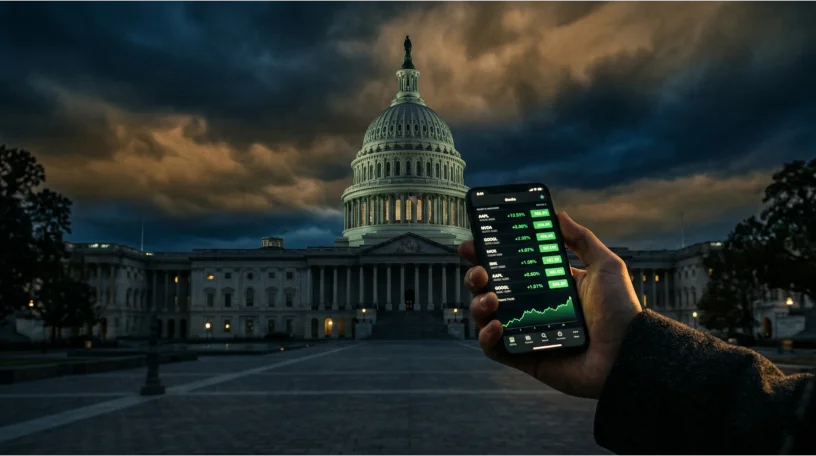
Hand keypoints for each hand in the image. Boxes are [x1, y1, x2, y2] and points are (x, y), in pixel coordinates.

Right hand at [459, 211, 641, 398]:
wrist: (628, 354)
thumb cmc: (620, 311)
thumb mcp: (605, 266)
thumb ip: (582, 239)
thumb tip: (559, 214)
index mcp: (547, 286)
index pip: (510, 268)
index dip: (488, 256)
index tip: (473, 244)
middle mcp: (532, 308)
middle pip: (490, 289)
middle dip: (476, 277)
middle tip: (479, 270)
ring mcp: (525, 333)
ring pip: (485, 317)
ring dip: (478, 304)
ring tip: (490, 298)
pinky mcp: (524, 357)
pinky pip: (494, 349)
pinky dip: (487, 337)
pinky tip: (497, 325)